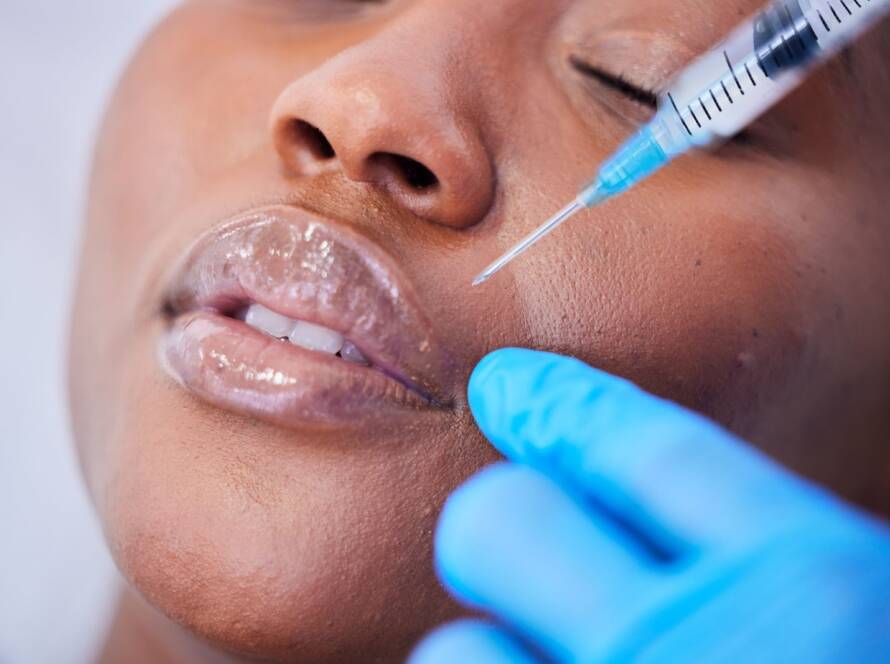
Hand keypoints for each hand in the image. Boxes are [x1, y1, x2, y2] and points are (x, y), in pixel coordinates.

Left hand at [410, 349, 889, 662]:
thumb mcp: (861, 607)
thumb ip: (773, 552)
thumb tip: (664, 501)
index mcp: (813, 587)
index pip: (649, 450)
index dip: (566, 409)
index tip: (511, 386)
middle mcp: (697, 650)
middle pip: (503, 521)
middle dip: (496, 517)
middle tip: (514, 536)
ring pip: (461, 650)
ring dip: (491, 648)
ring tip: (546, 659)